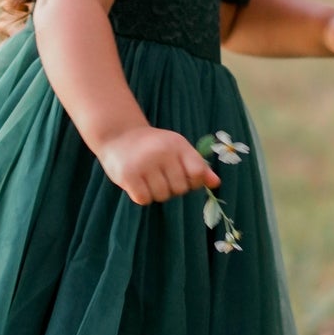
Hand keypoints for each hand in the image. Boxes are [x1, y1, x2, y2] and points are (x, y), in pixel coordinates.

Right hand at [98, 125, 220, 204]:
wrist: (118, 135)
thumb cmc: (153, 145)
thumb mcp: (177, 148)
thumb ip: (197, 165)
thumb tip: (216, 183)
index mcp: (178, 144)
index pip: (198, 173)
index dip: (193, 181)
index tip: (183, 177)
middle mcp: (162, 152)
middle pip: (180, 189)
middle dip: (172, 188)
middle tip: (160, 175)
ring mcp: (144, 164)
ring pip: (162, 196)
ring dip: (156, 193)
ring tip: (148, 178)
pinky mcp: (128, 175)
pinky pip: (144, 199)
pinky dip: (141, 196)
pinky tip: (137, 183)